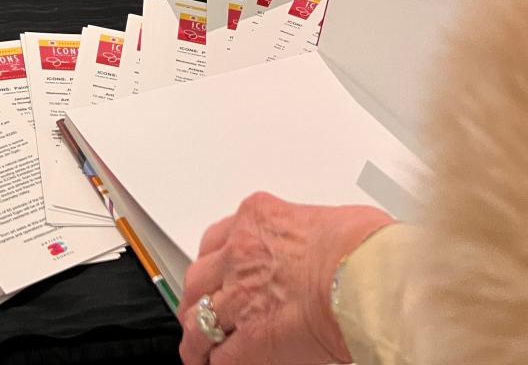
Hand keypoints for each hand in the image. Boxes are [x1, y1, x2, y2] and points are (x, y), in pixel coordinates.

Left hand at [177, 193, 394, 364]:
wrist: (370, 278)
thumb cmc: (365, 248)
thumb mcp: (328, 219)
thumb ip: (309, 233)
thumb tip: (327, 244)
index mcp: (257, 218)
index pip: (217, 239)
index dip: (214, 262)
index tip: (215, 272)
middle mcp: (241, 253)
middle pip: (199, 278)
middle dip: (198, 297)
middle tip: (199, 309)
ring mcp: (241, 295)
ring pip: (200, 319)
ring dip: (197, 336)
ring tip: (198, 350)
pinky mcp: (253, 339)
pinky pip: (220, 357)